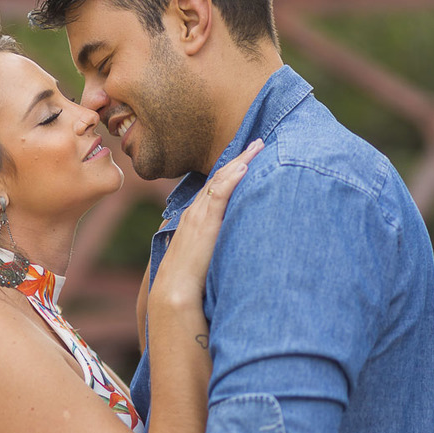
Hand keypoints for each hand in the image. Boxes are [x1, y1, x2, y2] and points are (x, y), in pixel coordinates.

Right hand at [152, 139, 262, 306]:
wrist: (175, 290)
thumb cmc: (190, 279)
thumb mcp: (203, 254)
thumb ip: (213, 243)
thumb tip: (229, 242)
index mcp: (194, 218)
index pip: (214, 187)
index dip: (231, 170)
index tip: (247, 157)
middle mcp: (195, 212)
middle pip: (219, 177)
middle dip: (239, 158)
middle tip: (258, 142)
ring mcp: (198, 215)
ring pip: (220, 180)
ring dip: (239, 162)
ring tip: (257, 147)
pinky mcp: (204, 223)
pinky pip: (218, 194)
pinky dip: (231, 179)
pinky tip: (244, 167)